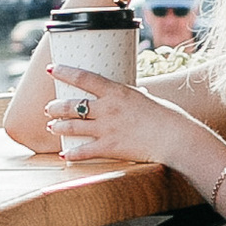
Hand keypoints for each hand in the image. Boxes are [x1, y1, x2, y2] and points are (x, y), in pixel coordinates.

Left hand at [46, 66, 220, 184]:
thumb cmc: (167, 117)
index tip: (52, 69)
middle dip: (56, 107)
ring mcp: (106, 128)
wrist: (175, 137)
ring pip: (72, 127)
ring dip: (59, 127)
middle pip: (72, 105)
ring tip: (52, 127)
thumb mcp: (146, 99)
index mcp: (117, 91)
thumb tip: (136, 94)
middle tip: (50, 109)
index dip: (64, 72)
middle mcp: (107, 108)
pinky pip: (83, 151)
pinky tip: (64, 156)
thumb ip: (134, 97)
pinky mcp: (109, 148)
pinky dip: (71, 155)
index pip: (84, 78)